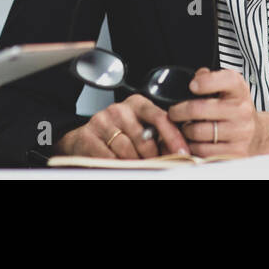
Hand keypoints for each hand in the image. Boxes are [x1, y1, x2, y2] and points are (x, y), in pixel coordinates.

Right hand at [54, 94, 190, 158]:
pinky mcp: (88, 135)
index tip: (183, 152)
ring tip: (133, 164)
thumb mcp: (139, 130)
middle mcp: (119, 109)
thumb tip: (180, 152)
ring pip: (127, 150)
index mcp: (137, 104)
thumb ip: (159, 137)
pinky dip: (116, 164)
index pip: (160, 117)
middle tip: (153, 164)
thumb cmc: (117, 134)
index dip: (173, 137)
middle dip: (152, 157)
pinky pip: (109, 157)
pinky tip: (117, 163)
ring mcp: (102, 121)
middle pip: (144, 139)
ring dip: (133, 162)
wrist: (85, 140)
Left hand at [167, 67, 268, 157]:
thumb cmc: (234, 109)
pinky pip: (202, 151)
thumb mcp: (227, 89)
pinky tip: (192, 141)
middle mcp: (242, 111)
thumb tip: (195, 79)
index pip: (226, 80)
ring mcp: (240, 133)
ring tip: (184, 128)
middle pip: (199, 109)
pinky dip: (192, 147)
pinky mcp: (235, 152)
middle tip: (173, 112)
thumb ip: (209, 79)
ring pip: (197, 132)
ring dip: (184, 131)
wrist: (256, 135)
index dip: (205, 82)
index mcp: (239, 90)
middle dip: (179, 111)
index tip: (192, 86)